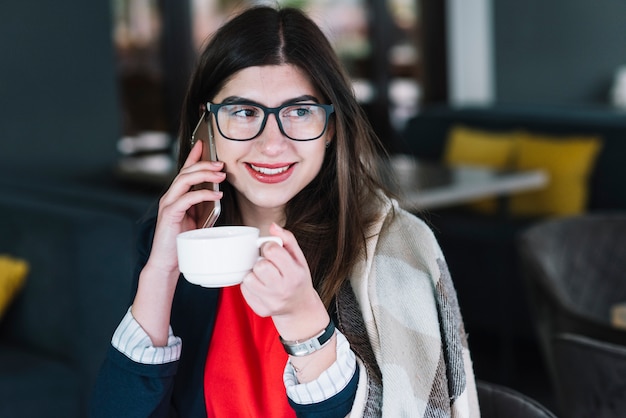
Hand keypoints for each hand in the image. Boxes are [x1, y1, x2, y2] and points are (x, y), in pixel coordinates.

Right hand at [145, 140, 225, 277]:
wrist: (167, 263)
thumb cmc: (182, 243)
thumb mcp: (197, 221)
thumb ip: (203, 207)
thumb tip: (218, 194)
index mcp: (177, 197)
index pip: (185, 171)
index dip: (193, 156)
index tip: (203, 144)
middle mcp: (170, 197)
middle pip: (186, 172)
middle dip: (204, 164)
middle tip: (221, 164)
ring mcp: (169, 204)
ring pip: (185, 180)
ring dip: (204, 175)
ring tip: (221, 175)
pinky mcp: (170, 214)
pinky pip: (186, 198)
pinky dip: (202, 194)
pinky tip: (215, 194)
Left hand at [240, 223, 329, 340]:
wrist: (299, 307)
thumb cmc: (298, 279)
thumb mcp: (299, 257)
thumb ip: (287, 239)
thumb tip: (273, 226)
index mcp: (294, 274)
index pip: (272, 250)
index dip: (269, 247)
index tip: (273, 252)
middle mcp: (283, 289)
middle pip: (260, 266)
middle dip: (261, 262)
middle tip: (268, 265)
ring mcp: (271, 302)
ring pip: (248, 278)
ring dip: (253, 274)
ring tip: (264, 276)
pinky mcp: (260, 310)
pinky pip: (244, 290)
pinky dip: (250, 285)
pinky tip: (260, 286)